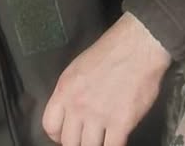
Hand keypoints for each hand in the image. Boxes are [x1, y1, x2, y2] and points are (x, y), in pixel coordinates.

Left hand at [42, 12, 171, 145]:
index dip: (57, 134)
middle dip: (76, 143)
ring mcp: (99, 115)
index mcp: (64, 89)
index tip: (66, 134)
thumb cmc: (106, 55)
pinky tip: (114, 140)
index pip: (50, 125)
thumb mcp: (76, 69)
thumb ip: (69, 93)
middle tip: (85, 138)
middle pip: (69, 142)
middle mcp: (78, 105)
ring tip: (100, 140)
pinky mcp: (121, 123)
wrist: (135, 49)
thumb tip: (68, 113)